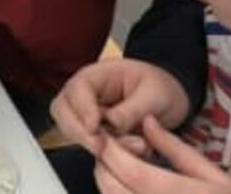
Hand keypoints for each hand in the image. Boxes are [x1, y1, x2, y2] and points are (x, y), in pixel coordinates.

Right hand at [50, 59, 189, 154]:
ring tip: (127, 146)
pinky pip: (88, 146)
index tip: (94, 127)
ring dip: (93, 144)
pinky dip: (105, 153)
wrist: (168, 104)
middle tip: (100, 146)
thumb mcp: (154, 95)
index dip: (82, 108)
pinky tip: (129, 150)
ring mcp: (85, 115)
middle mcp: (84, 95)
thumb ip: (133, 109)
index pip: (77, 89)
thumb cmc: (159, 90)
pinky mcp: (92, 134)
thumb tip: (113, 122)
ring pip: (71, 131)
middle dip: (79, 131)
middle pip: (62, 111)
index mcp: (96, 76)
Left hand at [94, 116, 230, 193]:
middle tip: (108, 153)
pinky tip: (125, 189)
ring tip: (117, 171)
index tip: (107, 138)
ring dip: (107, 185)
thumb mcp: (211, 174)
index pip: (133, 172)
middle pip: (113, 190)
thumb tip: (147, 122)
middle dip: (104, 167)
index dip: (113, 153)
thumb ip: (174, 148)